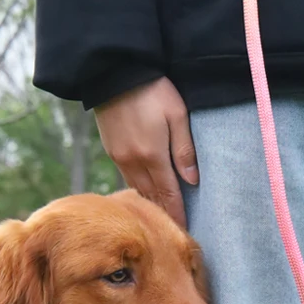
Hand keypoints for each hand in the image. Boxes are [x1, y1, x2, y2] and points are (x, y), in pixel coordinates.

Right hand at [95, 78, 197, 227]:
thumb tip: (192, 181)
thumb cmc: (152, 90)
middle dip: (163, 213)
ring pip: (136, 189)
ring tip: (160, 217)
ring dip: (149, 203)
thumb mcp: (176, 115)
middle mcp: (132, 161)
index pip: (167, 193)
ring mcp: (119, 157)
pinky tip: (144, 193)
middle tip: (173, 230)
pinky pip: (126, 177)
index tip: (182, 230)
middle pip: (150, 196)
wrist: (115, 73)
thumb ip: (184, 149)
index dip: (176, 213)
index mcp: (152, 155)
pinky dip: (137, 188)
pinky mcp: (111, 150)